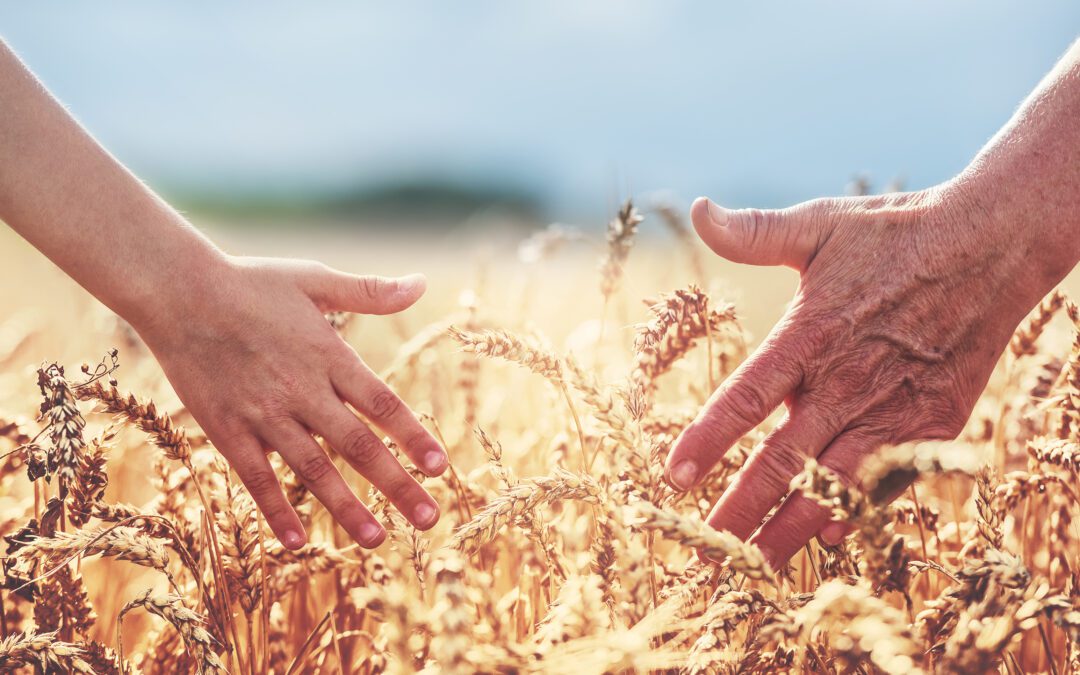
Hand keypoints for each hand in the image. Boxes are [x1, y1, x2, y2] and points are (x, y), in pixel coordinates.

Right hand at [132, 255, 447, 549]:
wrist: (176, 291)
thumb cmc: (250, 282)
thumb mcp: (315, 278)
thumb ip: (369, 292)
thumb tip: (421, 284)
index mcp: (328, 355)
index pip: (382, 403)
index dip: (413, 436)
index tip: (441, 468)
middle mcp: (302, 391)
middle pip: (358, 446)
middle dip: (397, 485)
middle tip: (429, 519)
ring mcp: (263, 414)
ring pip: (313, 470)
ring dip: (347, 508)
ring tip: (377, 541)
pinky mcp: (226, 430)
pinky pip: (255, 477)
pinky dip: (276, 510)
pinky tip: (297, 542)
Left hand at [663, 181, 1066, 567]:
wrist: (992, 246)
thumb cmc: (895, 234)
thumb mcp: (822, 225)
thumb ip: (756, 232)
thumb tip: (700, 210)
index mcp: (811, 334)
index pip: (745, 397)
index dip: (706, 441)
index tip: (671, 478)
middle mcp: (849, 380)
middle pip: (783, 461)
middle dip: (739, 512)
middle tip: (703, 553)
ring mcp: (894, 408)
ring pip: (834, 485)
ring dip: (791, 529)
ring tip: (753, 568)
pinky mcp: (933, 424)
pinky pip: (888, 480)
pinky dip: (858, 512)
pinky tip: (828, 539)